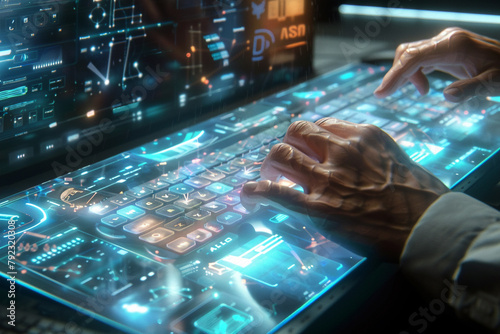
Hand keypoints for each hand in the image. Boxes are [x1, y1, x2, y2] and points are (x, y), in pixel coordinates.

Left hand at [241, 118, 448, 261]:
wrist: (428, 226)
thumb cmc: (419, 196)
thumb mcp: (395, 157)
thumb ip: (369, 152)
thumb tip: (352, 154)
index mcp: (361, 135)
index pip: (321, 125)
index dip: (310, 138)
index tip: (308, 150)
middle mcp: (340, 150)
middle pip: (296, 131)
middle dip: (287, 144)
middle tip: (286, 162)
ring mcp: (327, 178)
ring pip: (281, 154)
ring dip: (270, 165)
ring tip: (271, 177)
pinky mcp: (318, 208)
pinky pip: (276, 193)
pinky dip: (256, 191)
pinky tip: (247, 193)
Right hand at [374, 27, 499, 101]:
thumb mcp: (494, 83)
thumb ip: (471, 89)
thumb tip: (446, 96)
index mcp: (455, 45)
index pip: (415, 57)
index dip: (395, 74)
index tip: (381, 93)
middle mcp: (446, 39)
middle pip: (408, 53)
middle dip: (396, 75)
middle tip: (386, 96)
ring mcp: (445, 42)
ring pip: (411, 55)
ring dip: (405, 75)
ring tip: (420, 92)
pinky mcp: (445, 49)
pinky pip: (420, 58)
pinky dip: (415, 73)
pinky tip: (423, 88)